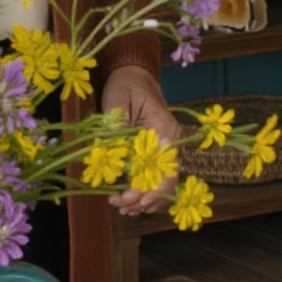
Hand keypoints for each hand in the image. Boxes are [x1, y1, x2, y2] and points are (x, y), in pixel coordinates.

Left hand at [101, 65, 182, 215]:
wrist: (131, 75)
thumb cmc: (126, 84)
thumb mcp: (118, 99)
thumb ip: (117, 124)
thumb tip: (113, 152)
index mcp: (165, 130)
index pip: (168, 167)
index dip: (155, 189)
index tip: (136, 200)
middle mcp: (168, 143)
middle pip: (164, 181)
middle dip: (143, 198)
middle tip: (120, 205)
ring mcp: (160, 150)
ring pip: (158, 184)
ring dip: (141, 200)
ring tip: (120, 207)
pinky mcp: (150, 154)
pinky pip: (148, 178)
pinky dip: (138, 192)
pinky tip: (124, 201)